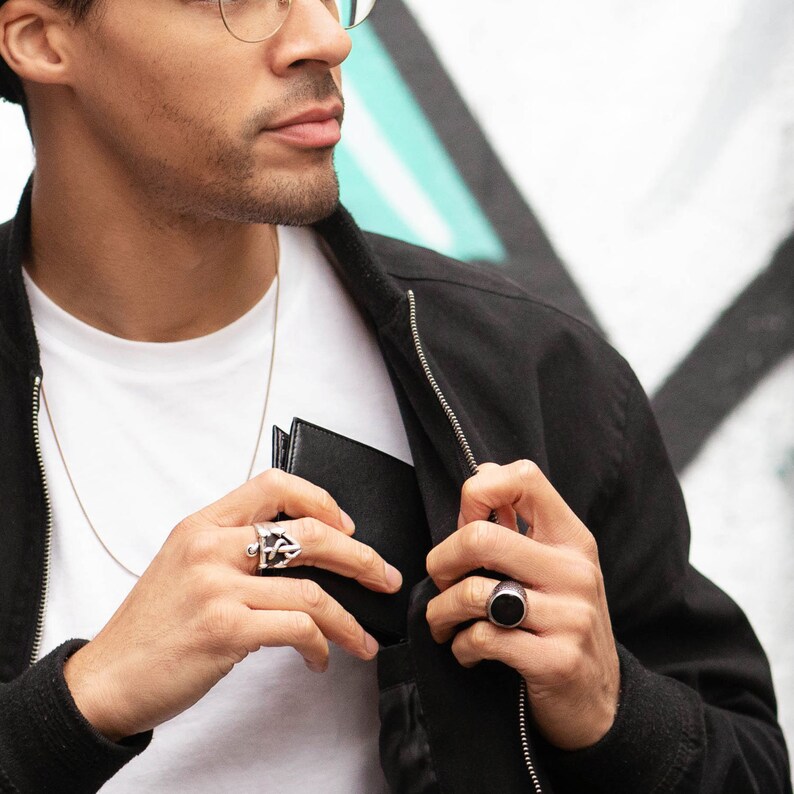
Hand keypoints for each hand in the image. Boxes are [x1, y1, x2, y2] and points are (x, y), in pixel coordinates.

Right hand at [64, 469, 401, 741]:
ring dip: (348, 618)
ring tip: (362, 637)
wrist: (108, 678)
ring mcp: (218, 587)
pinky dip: (321, 645)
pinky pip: (297, 628)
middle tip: (383, 576)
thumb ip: (232, 549)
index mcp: (202, 524)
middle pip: (309, 533)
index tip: (347, 524)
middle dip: (360, 557)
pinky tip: (321, 657)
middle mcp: (210, 547)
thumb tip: (301, 554)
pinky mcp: (225, 630)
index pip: (273, 484)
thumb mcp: (184, 565)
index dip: (320, 498)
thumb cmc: (153, 626)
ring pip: (313, 591)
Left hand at [425, 460, 618, 749]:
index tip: (465, 521)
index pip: (525, 478)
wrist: (600, 700)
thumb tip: (482, 472)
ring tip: (444, 621)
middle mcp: (574, 571)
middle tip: (440, 580)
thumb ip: (519, 522)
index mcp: (571, 538)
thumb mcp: (554, 565)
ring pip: (473, 593)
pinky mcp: (556, 659)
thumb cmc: (562, 623)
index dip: (479, 491)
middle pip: (480, 537)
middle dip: (441, 561)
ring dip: (442, 611)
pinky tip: (467, 651)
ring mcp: (569, 616)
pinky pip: (482, 639)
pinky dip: (460, 646)